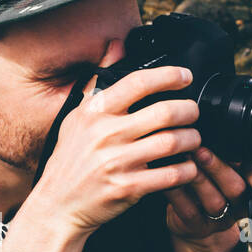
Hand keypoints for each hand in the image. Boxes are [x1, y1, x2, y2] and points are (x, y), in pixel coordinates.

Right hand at [28, 39, 201, 237]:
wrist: (57, 206)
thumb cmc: (69, 161)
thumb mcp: (76, 117)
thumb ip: (97, 82)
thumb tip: (116, 46)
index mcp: (94, 112)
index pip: (139, 82)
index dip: (169, 76)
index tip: (185, 77)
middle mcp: (105, 134)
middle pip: (165, 112)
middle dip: (189, 110)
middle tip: (193, 113)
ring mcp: (117, 162)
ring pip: (174, 142)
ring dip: (192, 139)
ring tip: (193, 139)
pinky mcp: (128, 188)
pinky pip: (172, 174)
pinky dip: (187, 169)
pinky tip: (188, 166)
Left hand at [164, 146, 251, 251]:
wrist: (192, 221)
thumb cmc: (210, 183)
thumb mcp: (225, 167)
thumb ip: (230, 153)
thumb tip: (218, 129)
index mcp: (251, 187)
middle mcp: (238, 205)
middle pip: (237, 188)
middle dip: (219, 168)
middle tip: (201, 150)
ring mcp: (217, 219)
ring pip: (213, 201)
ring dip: (198, 179)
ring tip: (183, 158)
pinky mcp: (195, 226)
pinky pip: (187, 209)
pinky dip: (177, 192)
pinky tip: (168, 177)